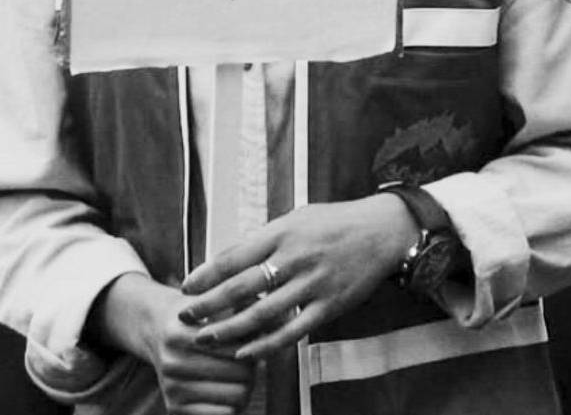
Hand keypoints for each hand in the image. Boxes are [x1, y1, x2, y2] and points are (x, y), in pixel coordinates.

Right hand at [91, 274, 252, 414]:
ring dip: (246, 386)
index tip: (255, 337)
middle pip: (242, 375)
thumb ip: (245, 306)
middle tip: (250, 357)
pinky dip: (233, 404)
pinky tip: (229, 388)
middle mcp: (172, 363)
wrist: (155, 327)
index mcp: (180, 334)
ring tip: (241, 372)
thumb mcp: (216, 299)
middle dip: (254, 366)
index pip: (237, 348)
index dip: (255, 344)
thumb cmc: (196, 312)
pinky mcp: (173, 407)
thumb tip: (277, 320)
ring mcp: (171, 388)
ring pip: (236, 397)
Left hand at [178, 194, 416, 359]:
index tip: (186, 288)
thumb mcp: (298, 218)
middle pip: (241, 287)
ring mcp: (314, 283)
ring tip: (205, 339)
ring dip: (229, 330)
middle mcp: (296, 257)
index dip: (205, 275)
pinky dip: (266, 345)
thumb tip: (225, 259)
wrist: (386, 230)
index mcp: (284, 233)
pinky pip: (292, 331)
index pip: (234, 257)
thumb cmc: (337, 222)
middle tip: (184, 318)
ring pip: (262, 313)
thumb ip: (264, 238)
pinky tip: (245, 352)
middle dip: (207, 306)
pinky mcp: (330, 305)